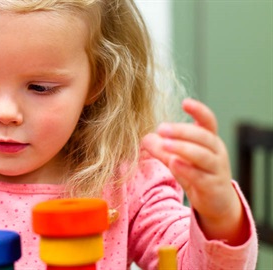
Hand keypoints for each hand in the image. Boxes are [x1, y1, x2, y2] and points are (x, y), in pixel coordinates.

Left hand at [142, 98, 246, 243]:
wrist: (217, 204)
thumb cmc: (197, 174)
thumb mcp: (177, 159)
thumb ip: (161, 148)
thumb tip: (145, 137)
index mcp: (209, 140)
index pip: (208, 121)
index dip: (199, 111)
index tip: (185, 102)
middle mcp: (216, 152)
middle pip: (203, 136)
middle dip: (182, 131)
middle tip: (161, 128)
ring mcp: (216, 170)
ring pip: (203, 155)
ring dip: (183, 148)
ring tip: (165, 144)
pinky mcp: (212, 187)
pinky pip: (201, 176)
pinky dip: (187, 169)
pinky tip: (174, 163)